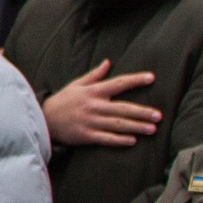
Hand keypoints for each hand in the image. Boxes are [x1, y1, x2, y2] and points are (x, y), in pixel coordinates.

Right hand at [42, 59, 159, 146]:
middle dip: (142, 112)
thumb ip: (94, 75)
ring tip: (153, 129)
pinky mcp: (86, 136)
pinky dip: (119, 140)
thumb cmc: (63, 101)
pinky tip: (133, 141)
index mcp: (93, 91)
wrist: (44, 119)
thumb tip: (108, 62)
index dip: (135, 80)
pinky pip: (106, 138)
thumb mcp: (76, 85)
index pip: (118, 83)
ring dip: (136, 127)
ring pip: (118, 124)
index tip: (152, 77)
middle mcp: (94, 106)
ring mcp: (90, 121)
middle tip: (159, 115)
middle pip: (123, 108)